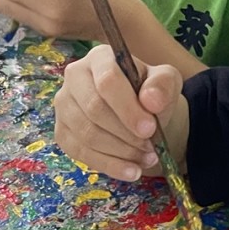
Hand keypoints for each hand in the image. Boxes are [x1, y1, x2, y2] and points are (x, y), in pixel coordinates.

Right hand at [53, 45, 179, 179]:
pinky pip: (80, 153)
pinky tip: (131, 171)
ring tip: (147, 158)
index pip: (107, 81)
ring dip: (120, 152)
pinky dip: (108, 165)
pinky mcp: (62, 131)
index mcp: (100, 58)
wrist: (140, 112)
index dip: (128, 108)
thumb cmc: (150, 92)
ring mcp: (64, 105)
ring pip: (86, 134)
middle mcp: (74, 77)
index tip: (149, 129)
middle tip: (151, 146)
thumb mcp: (166, 82)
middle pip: (94, 109)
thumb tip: (151, 101)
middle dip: (125, 133)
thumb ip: (163, 85)